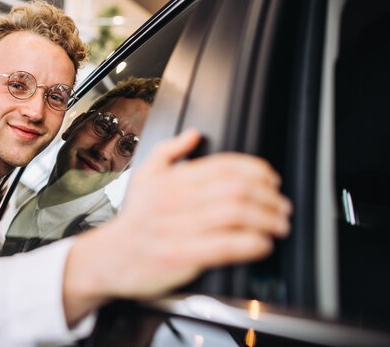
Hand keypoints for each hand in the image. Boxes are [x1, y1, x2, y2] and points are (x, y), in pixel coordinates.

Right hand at [63, 129, 291, 323]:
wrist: (109, 258)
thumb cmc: (134, 221)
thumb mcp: (144, 176)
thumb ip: (169, 151)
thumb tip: (194, 134)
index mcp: (173, 180)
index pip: (224, 165)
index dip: (256, 170)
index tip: (271, 179)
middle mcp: (177, 200)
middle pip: (236, 188)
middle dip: (269, 196)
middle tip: (282, 205)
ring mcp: (179, 228)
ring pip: (235, 214)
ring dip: (267, 219)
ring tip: (279, 224)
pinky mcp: (182, 255)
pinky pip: (225, 246)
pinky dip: (251, 244)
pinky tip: (262, 244)